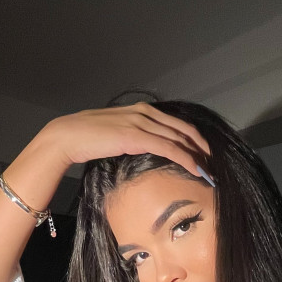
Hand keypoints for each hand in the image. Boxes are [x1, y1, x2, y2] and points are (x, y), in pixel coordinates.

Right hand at [44, 104, 211, 176]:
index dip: (194, 139)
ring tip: (209, 171)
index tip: (204, 154)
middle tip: (213, 164)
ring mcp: (141, 122)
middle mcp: (145, 112)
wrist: (68, 135)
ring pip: (179, 139)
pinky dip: (185, 159)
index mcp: (142, 110)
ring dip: (197, 156)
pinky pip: (169, 147)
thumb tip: (143, 148)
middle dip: (201, 148)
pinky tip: (195, 169)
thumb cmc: (88, 138)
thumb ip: (133, 136)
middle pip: (184, 130)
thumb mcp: (117, 134)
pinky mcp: (137, 136)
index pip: (176, 124)